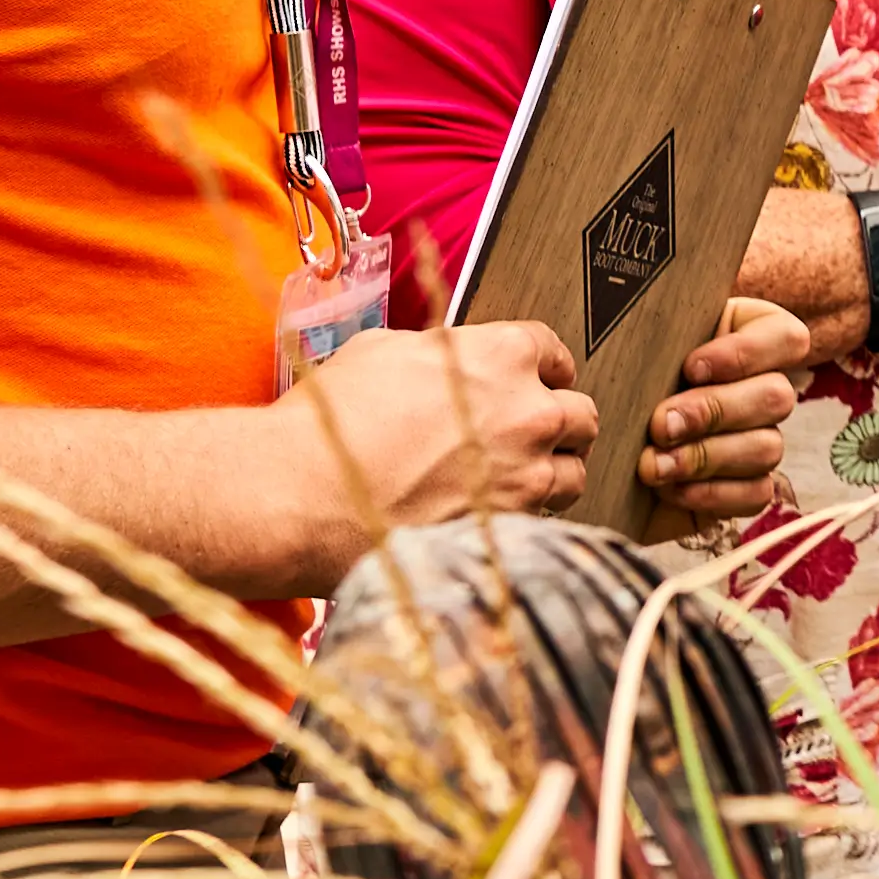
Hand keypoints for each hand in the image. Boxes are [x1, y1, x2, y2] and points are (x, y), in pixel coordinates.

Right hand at [263, 319, 597, 564]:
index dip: (544, 369)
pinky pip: (545, 521)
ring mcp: (524, 474)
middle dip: (559, 422)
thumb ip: (437, 354)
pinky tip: (495, 513)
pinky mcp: (510, 526)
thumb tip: (445, 360)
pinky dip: (529, 518)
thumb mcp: (382, 352)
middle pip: (580, 414)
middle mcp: (526, 412)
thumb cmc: (328, 423)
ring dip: (552, 473)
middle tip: (533, 433)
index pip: (553, 353)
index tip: (539, 380)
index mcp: (499, 355)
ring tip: (521, 478)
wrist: (298, 494)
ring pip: (574, 473)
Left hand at [642, 297, 813, 520]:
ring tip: (651, 464)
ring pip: (767, 447)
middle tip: (660, 423)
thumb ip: (646, 323)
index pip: (787, 338)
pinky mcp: (748, 487)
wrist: (600, 441)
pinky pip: (755, 493)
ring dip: (705, 457)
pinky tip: (668, 488)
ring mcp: (761, 439)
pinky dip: (711, 493)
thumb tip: (633, 302)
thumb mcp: (633, 339)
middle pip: (777, 397)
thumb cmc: (620, 375)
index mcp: (750, 338)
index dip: (747, 353)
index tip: (690, 366)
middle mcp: (764, 388)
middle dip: (713, 411)